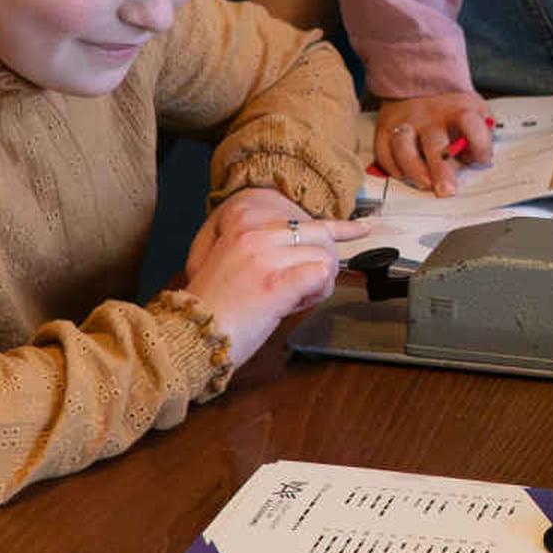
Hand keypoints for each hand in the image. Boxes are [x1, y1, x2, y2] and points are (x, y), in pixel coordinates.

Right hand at [179, 192, 365, 369]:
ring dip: (319, 283)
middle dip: (324, 262)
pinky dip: (316, 294)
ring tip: (294, 300)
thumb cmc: (214, 308)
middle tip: (309, 285)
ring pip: (325, 257)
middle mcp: (256, 235)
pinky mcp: (276, 284)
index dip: (337, 230)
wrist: (191, 335)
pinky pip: (320, 276)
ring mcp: (267, 257)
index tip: (362, 228)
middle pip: (321, 235)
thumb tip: (307, 254)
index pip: (304, 218)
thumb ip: (267, 250)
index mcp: (245, 227)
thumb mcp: (234, 263)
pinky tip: (295, 304)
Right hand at [373, 92, 495, 193]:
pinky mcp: (385, 128)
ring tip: (425, 184)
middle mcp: (430, 116)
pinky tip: (404, 174)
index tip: (482, 158)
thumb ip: (481, 134)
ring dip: (414, 170)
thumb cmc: (451, 105)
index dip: (479, 144)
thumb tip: (480, 160)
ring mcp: (405, 122)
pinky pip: (383, 152)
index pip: (471, 125)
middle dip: (440, 169)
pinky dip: (393, 167)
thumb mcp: (475, 110)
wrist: (420, 79)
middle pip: (434, 142)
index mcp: (458, 109)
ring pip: (403, 147)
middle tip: (446, 190)